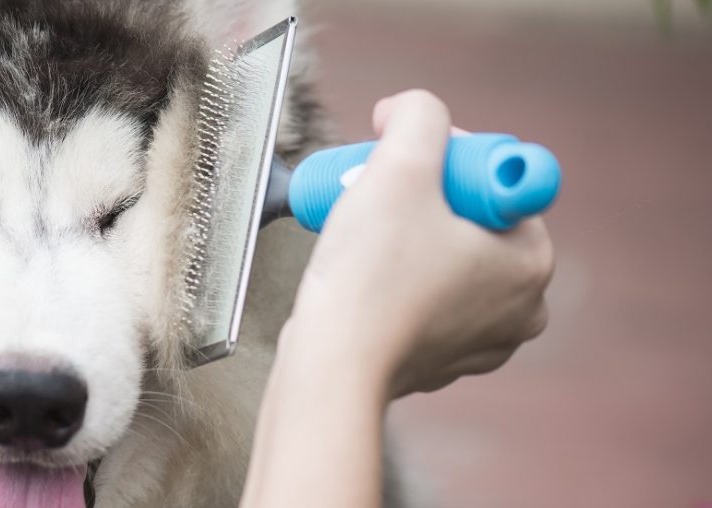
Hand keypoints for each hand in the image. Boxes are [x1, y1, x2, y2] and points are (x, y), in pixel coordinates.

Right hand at [241, 90, 553, 507]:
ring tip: (363, 237)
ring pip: (443, 256)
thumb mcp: (400, 167)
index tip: (400, 165)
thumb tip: (409, 110)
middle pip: (469, 217)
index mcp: (531, 259)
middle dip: (420, 196)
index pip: (495, 178)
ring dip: (406, 236)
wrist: (331, 367)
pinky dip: (397, 280)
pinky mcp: (441, 360)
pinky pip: (424, 297)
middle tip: (373, 195)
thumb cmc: (369, 277)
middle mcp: (521, 306)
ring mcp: (483, 340)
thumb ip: (419, 115)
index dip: (443, 158)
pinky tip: (364, 278)